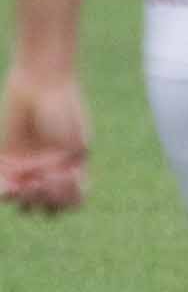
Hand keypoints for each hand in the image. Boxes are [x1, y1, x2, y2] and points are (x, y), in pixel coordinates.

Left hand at [0, 67, 89, 213]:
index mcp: (72, 170)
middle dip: (45, 200)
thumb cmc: (65, 110)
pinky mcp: (4, 161)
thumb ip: (71, 175)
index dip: (68, 198)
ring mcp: (25, 169)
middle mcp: (48, 174)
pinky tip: (8, 185)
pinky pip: (2, 187)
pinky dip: (3, 190)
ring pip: (23, 203)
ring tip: (21, 186)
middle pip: (47, 208)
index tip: (65, 176)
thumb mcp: (77, 144)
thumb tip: (55, 199)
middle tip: (41, 178)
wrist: (41, 83)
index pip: (73, 201)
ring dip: (24, 200)